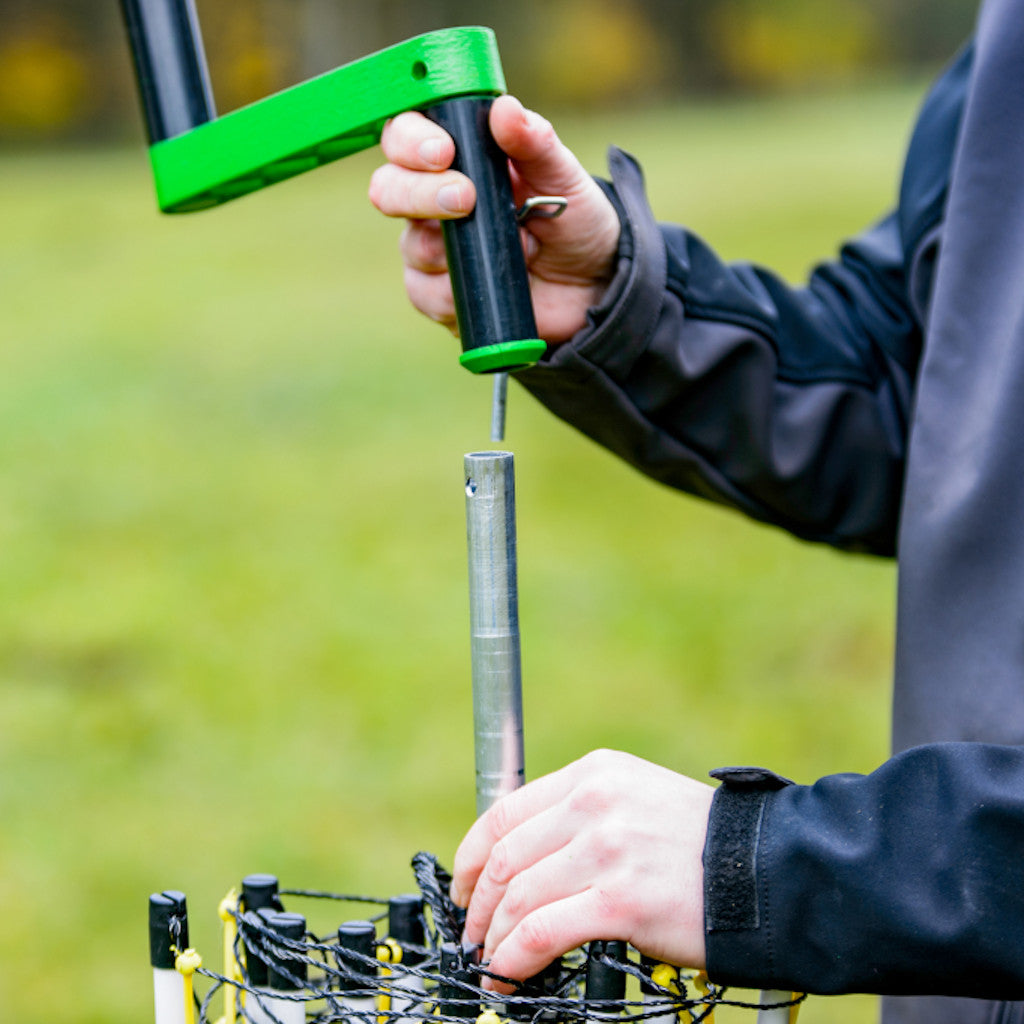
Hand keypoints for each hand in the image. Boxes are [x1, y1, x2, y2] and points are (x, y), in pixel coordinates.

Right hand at [368, 95, 620, 343]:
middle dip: (418, 192)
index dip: (410, 139)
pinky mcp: (438, 295)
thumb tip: (505, 108)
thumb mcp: (565, 178)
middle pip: (388, 187)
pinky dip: (457, 289)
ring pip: (409, 244)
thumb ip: (536, 143)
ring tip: (514, 247)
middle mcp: (433, 199)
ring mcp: (432, 249)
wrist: (590, 287)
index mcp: (457, 157)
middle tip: (464, 199)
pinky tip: (490, 282)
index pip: (406, 134)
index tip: (442, 151)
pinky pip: (425, 292)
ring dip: (455, 248)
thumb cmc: (573, 222)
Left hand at [449, 749, 713, 986]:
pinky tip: (508, 973)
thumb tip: (521, 858)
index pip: (505, 812)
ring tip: (490, 960)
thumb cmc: (698, 843)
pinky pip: (542, 931)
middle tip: (473, 933)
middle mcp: (594, 803)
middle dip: (478, 903)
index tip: (464, 886)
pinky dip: (514, 957)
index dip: (471, 856)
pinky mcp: (620, 901)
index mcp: (593, 774)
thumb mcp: (634, 797)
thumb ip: (579, 814)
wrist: (765, 870)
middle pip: (505, 856)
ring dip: (494, 937)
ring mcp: (606, 849)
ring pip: (518, 896)